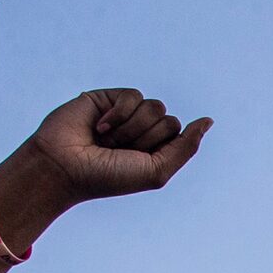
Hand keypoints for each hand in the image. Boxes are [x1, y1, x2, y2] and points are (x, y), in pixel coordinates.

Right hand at [23, 88, 210, 203]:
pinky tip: (99, 127)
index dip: (159, 147)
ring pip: (154, 106)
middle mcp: (143, 130)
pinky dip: (119, 115)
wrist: (64, 167)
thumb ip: (187, 147)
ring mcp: (126, 113)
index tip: (135, 161)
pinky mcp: (108, 98)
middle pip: (169, 120)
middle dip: (145, 139)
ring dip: (131, 128)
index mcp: (156, 148)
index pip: (179, 133)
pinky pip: (133, 96)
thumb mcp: (157, 171)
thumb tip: (208, 120)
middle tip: (117, 152)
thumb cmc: (108, 176)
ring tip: (107, 141)